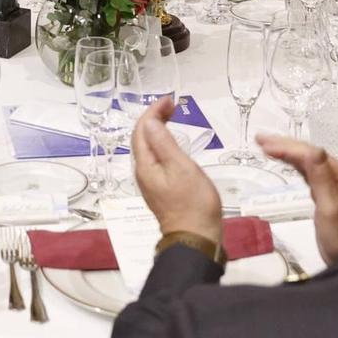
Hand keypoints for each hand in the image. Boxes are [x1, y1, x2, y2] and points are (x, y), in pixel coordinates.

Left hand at [129, 96, 222, 247]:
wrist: (196, 237)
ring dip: (158, 130)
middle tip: (173, 105)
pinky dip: (162, 144)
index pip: (141, 130)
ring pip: (148, 148)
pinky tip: (173, 143)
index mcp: (145, 165)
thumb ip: (164, 143)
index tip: (170, 100)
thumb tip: (148, 121)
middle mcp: (143, 172)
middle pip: (142, 138)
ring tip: (172, 117)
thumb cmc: (193, 202)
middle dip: (154, 118)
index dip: (152, 112)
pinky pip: (156, 158)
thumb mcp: (181, 168)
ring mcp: (151, 182)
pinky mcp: (160, 188)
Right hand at [256, 133, 337, 263]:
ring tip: (266, 146)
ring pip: (306, 161)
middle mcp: (337, 173)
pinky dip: (293, 165)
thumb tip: (312, 149)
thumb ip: (321, 178)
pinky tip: (285, 162)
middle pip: (307, 153)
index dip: (286, 147)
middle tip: (259, 138)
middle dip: (283, 144)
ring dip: (287, 152)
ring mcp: (332, 183)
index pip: (309, 153)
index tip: (263, 145)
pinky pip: (307, 172)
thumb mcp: (331, 208)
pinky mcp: (325, 194)